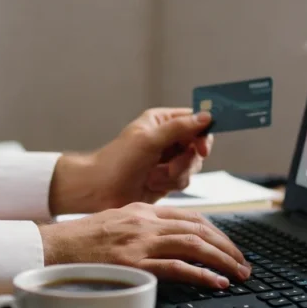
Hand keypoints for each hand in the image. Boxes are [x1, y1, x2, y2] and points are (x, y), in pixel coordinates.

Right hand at [37, 203, 249, 287]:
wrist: (50, 248)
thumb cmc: (78, 242)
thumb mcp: (114, 223)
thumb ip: (140, 229)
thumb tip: (165, 244)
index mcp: (141, 210)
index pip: (190, 216)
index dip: (216, 232)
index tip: (230, 246)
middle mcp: (144, 221)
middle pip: (199, 229)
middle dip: (227, 247)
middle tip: (244, 264)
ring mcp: (139, 241)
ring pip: (194, 244)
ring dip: (222, 260)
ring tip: (239, 274)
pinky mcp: (133, 262)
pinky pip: (176, 267)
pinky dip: (201, 274)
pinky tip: (216, 283)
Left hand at [49, 108, 213, 214]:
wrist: (101, 190)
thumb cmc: (117, 161)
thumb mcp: (149, 140)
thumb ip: (179, 128)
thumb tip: (206, 117)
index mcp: (162, 121)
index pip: (195, 120)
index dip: (202, 134)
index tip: (202, 148)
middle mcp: (167, 139)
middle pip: (198, 146)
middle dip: (186, 160)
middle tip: (170, 166)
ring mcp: (168, 160)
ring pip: (192, 166)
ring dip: (174, 174)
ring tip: (153, 176)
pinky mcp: (167, 179)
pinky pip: (183, 181)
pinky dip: (169, 184)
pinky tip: (151, 184)